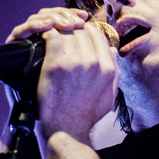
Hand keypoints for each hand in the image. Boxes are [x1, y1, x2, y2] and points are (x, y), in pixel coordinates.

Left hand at [9, 7, 118, 144]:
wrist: (67, 130)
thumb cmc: (87, 115)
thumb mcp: (111, 94)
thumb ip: (114, 71)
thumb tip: (112, 51)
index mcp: (108, 68)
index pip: (98, 35)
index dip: (86, 30)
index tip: (76, 32)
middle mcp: (94, 62)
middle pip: (82, 31)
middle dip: (71, 28)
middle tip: (60, 30)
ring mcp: (75, 63)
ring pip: (67, 32)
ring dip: (58, 28)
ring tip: (50, 30)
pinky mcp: (56, 65)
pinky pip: (53, 37)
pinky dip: (47, 32)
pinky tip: (43, 35)